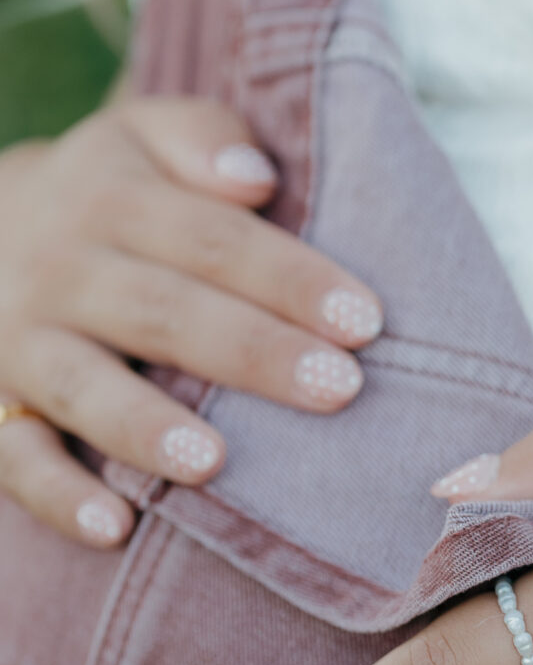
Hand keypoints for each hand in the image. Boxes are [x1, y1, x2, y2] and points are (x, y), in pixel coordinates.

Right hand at [0, 94, 383, 546]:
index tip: (365, 321)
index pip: (212, 238)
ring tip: (212, 463)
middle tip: (336, 388)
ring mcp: (19, 342)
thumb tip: (255, 177)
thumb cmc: (112, 188)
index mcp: (111, 199)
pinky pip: (16, 457)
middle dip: (251, 352)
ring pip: (81, 386)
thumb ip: (204, 137)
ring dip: (143, 427)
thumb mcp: (146, 134)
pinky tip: (117, 529)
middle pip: (162, 311)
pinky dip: (60, 496)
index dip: (289, 278)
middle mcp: (61, 271)